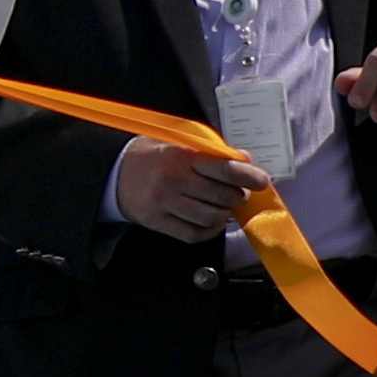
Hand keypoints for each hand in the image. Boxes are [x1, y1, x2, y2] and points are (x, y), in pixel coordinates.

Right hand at [110, 137, 263, 243]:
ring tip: (224, 207)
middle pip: (221, 196)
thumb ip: (211, 151)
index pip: (223, 169)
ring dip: (225, 215)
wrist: (114, 173)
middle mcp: (173, 181)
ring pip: (211, 218)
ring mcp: (165, 204)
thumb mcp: (178, 143)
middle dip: (237, 196)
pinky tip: (211, 221)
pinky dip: (210, 230)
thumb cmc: (152, 156)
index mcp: (180, 157)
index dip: (248, 176)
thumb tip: (244, 160)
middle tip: (238, 193)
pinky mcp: (158, 222)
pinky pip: (194, 233)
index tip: (262, 181)